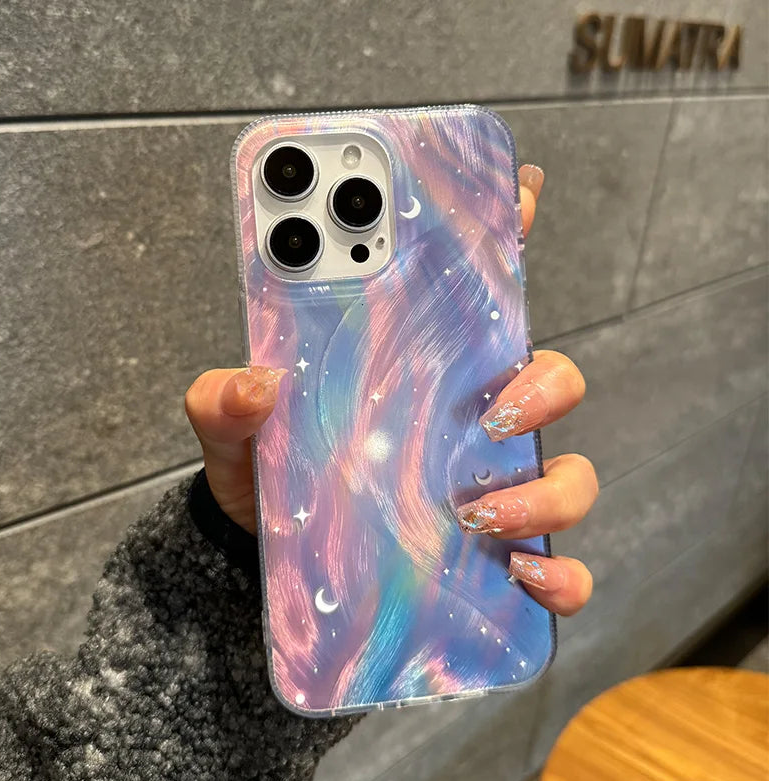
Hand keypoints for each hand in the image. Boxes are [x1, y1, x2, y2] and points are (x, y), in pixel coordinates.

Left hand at [186, 165, 596, 615]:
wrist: (267, 560)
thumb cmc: (268, 477)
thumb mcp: (235, 434)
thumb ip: (225, 401)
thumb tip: (254, 383)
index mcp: (417, 372)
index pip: (474, 297)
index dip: (503, 237)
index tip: (520, 193)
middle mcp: (467, 423)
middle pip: (546, 379)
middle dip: (544, 383)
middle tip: (496, 408)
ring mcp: (489, 489)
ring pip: (565, 472)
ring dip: (546, 488)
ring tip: (482, 512)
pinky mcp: (493, 556)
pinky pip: (556, 565)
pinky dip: (559, 574)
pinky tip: (523, 576)